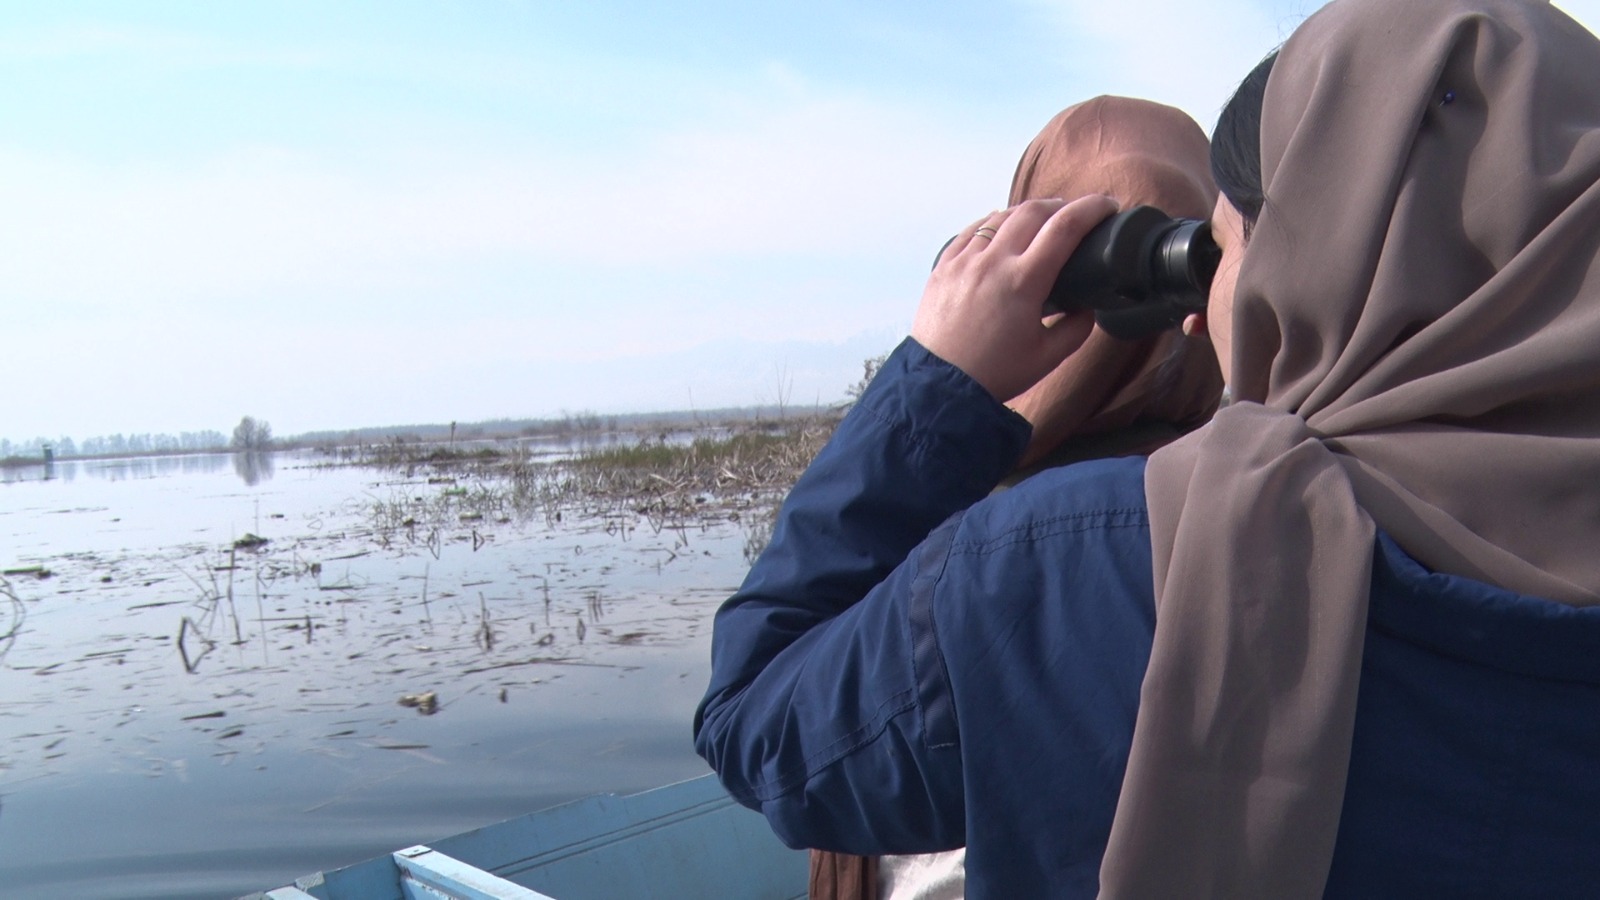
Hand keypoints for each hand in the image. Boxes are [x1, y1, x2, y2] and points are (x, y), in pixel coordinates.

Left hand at [912, 195, 1117, 402]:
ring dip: (1026, 213)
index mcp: (1023, 281)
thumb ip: (1077, 328)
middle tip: (1074, 215)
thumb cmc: (995, 373)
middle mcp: (993, 262)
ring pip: (1000, 216)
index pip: (1065, 227)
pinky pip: (970, 231)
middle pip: (1032, 211)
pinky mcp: (943, 266)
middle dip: (1060, 206)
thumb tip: (1086, 306)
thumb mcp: (1048, 357)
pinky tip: (1001, 229)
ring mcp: (964, 261)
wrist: (939, 385)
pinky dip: (992, 223)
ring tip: (1039, 222)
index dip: (1092, 209)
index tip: (1107, 205)